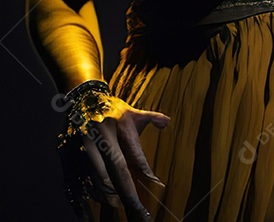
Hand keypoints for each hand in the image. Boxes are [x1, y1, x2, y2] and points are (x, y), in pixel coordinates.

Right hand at [59, 94, 168, 219]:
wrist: (84, 99)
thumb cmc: (112, 109)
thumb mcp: (133, 112)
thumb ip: (152, 118)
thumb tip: (167, 122)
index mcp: (120, 127)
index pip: (134, 153)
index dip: (144, 169)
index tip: (154, 182)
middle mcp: (103, 137)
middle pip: (116, 170)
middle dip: (127, 191)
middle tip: (137, 206)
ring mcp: (87, 147)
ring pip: (99, 177)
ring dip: (111, 194)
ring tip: (121, 203)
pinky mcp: (74, 154)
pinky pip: (85, 178)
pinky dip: (95, 190)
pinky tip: (104, 196)